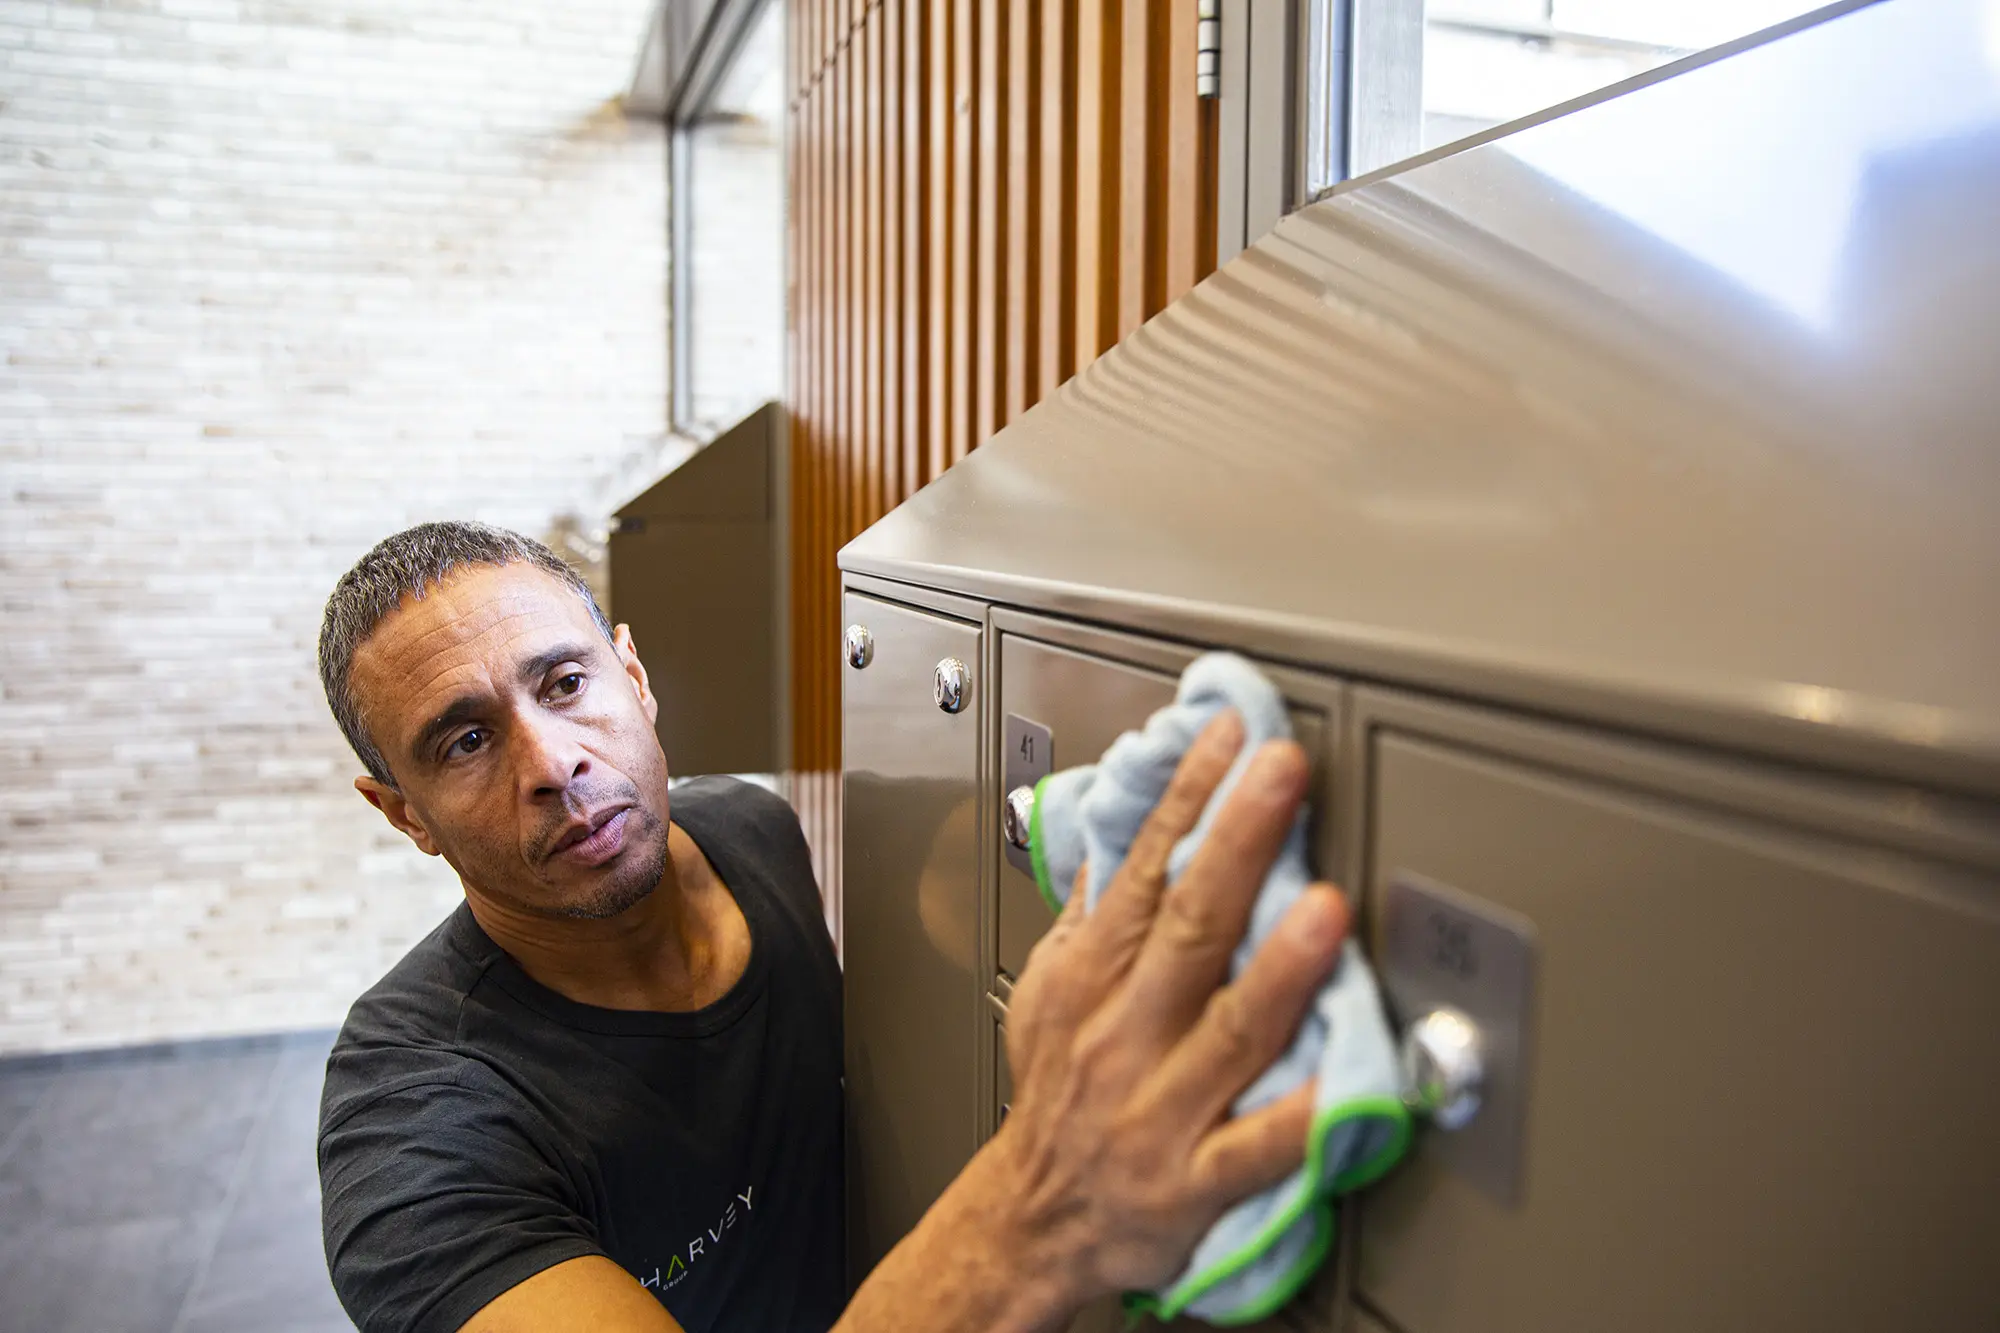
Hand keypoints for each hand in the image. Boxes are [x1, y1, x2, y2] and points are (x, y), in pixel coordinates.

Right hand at [987, 709, 1350, 1308]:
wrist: (1038, 1217)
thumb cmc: (1056, 1095)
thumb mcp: (1048, 987)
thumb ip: (1092, 910)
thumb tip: (1120, 827)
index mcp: (1091, 977)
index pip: (1143, 869)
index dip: (1188, 797)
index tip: (1230, 734)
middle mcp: (1124, 1033)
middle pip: (1188, 927)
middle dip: (1238, 842)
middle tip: (1284, 772)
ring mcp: (1162, 1107)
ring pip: (1229, 1029)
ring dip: (1279, 967)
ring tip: (1325, 906)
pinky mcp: (1197, 1180)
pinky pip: (1258, 1148)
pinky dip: (1302, 1117)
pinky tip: (1349, 1080)